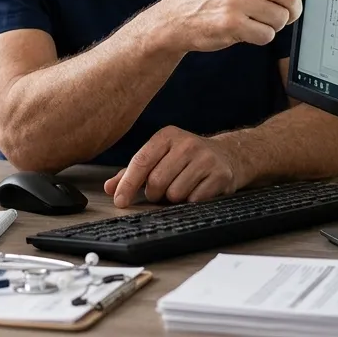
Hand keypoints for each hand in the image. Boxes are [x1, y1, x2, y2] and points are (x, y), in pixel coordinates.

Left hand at [103, 126, 243, 208]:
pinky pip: (194, 200)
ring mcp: (205, 158)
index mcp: (166, 136)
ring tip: (181, 188)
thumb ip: (132, 172)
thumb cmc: (185, 159)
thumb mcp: (159, 158)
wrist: (228, 155)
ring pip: (175, 194)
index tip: (120, 202)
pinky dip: (190, 202)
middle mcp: (186, 143)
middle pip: (156, 181)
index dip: (128, 184)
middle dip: (154, 194)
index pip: (141, 161)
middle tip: (161, 192)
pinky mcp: (220, 175)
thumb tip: (110, 188)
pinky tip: (196, 191)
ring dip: (173, 199)